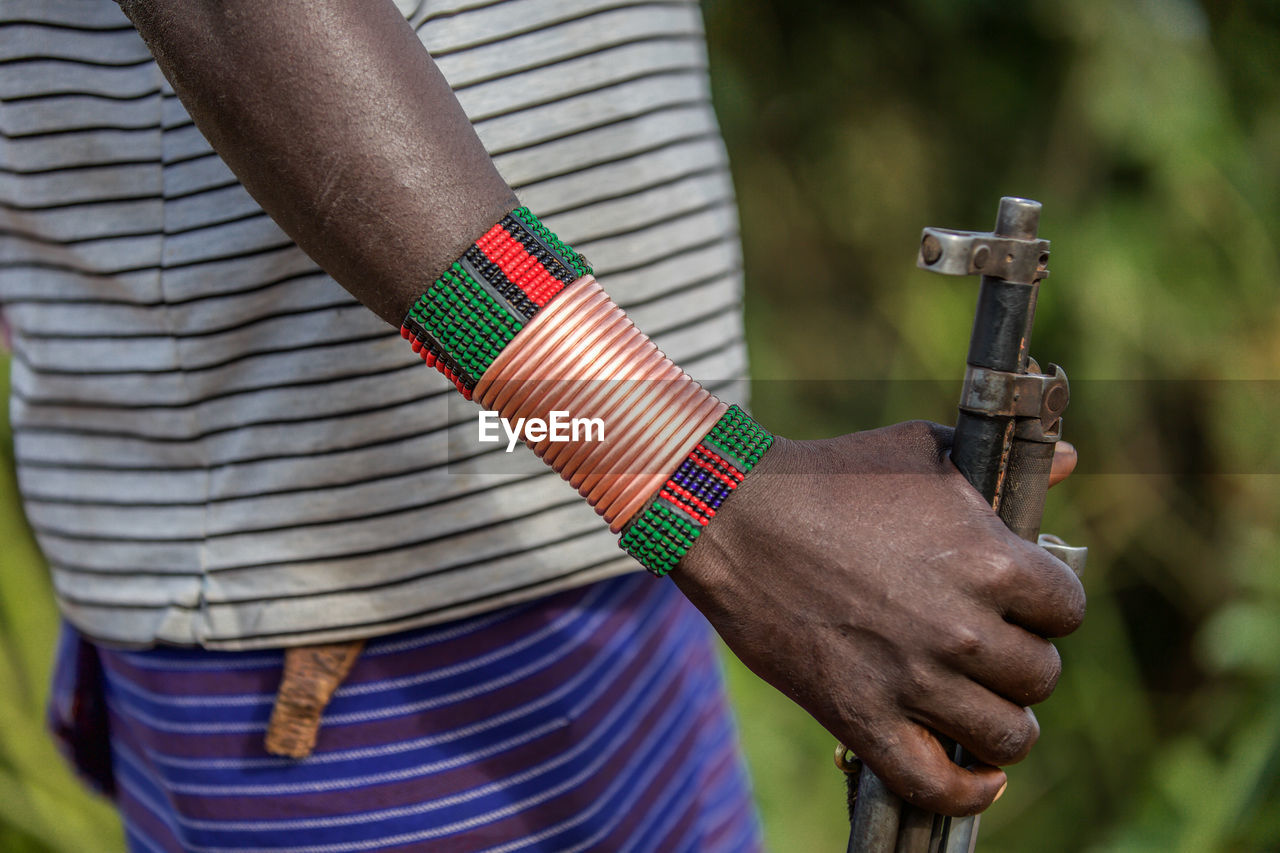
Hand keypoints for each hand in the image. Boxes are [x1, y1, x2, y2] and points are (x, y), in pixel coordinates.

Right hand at [673, 421, 1085, 816]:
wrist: (736, 516)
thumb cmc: (832, 475)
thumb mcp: (924, 451)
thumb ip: (1005, 467)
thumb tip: (1072, 461)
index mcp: (990, 561)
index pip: (1068, 611)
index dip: (1046, 607)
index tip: (1020, 605)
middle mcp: (963, 629)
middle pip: (1040, 677)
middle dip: (1019, 660)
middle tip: (985, 646)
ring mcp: (912, 680)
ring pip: (1006, 736)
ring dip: (1000, 722)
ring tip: (980, 704)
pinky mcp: (861, 718)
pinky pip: (936, 785)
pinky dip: (968, 792)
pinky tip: (978, 775)